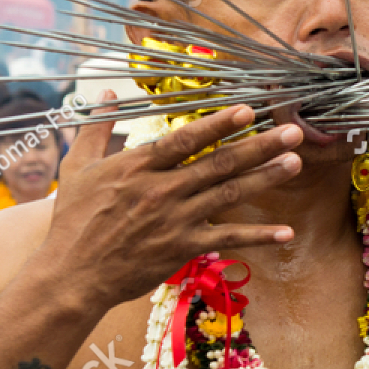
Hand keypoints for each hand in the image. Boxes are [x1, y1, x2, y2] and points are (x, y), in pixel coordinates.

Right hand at [44, 102, 304, 308]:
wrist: (73, 275)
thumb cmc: (73, 220)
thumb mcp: (78, 167)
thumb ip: (98, 127)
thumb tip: (106, 93)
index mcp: (138, 166)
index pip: (185, 139)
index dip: (218, 123)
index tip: (248, 108)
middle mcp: (162, 190)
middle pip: (219, 163)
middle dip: (260, 145)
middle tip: (293, 131)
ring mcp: (175, 220)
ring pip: (229, 194)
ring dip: (266, 178)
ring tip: (296, 163)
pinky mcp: (183, 249)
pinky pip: (228, 240)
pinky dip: (259, 237)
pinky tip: (286, 233)